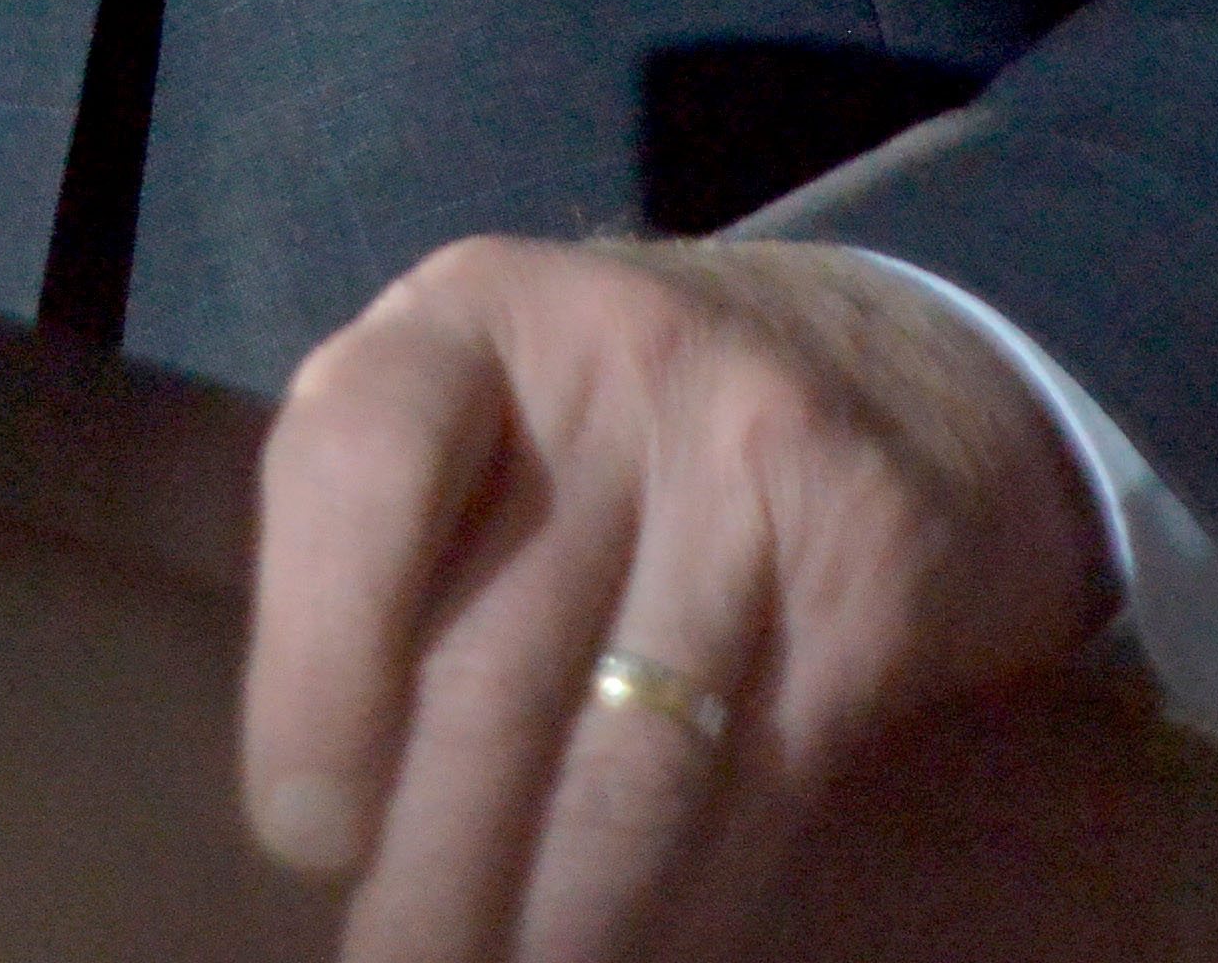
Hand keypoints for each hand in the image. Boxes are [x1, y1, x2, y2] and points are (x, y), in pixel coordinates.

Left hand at [241, 232, 1107, 962]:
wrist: (914, 367)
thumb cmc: (621, 415)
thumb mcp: (483, 404)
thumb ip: (383, 541)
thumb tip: (316, 808)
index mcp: (470, 318)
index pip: (357, 466)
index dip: (317, 664)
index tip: (304, 832)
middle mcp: (615, 364)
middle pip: (493, 669)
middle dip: (430, 870)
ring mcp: (759, 463)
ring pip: (628, 760)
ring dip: (552, 923)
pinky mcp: (874, 572)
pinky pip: (755, 789)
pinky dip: (684, 908)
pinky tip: (637, 955)